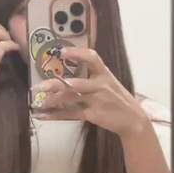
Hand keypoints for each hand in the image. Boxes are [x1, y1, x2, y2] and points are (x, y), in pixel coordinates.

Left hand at [31, 48, 148, 138]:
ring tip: (40, 102)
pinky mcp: (93, 115)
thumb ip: (93, 78)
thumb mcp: (110, 84)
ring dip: (53, 100)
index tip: (61, 52)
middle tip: (41, 86)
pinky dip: (57, 115)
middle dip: (57, 84)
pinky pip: (72, 114)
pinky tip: (45, 116)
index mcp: (105, 74)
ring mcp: (97, 101)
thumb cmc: (118, 100)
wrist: (133, 120)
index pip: (92, 57)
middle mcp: (100, 85)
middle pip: (75, 83)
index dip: (76, 53)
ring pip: (71, 99)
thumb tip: (69, 75)